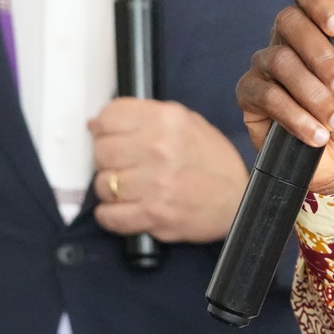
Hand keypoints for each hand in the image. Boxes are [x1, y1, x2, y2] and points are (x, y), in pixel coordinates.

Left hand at [89, 99, 248, 242]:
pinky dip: (111, 214)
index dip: (105, 128)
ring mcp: (154, 184)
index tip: (111, 136)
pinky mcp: (152, 214)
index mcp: (167, 119)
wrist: (237, 200)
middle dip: (108, 159)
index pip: (109, 117)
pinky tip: (125, 207)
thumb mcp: (187, 122)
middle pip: (101, 151)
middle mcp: (158, 148)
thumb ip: (144, 118)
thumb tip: (96, 124)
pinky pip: (108, 216)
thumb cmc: (212, 161)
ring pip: (102, 185)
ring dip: (111, 189)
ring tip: (131, 187)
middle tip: (124, 164)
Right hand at [235, 0, 333, 194]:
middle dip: (321, 56)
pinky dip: (295, 116)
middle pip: (289, 22)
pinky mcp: (252, 95)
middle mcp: (289, 37)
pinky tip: (316, 133)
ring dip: (313, 93)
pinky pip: (265, 94)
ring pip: (279, 61)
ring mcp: (267, 64)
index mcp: (319, 22)